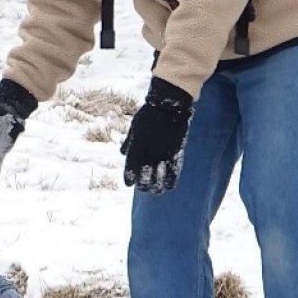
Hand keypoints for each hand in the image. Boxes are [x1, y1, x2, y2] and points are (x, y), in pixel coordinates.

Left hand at [120, 77, 193, 193]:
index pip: (129, 173)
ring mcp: (162, 157)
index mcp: (135, 151)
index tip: (129, 183)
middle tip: (143, 187)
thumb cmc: (148, 115)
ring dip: (156, 189)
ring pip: (159, 182)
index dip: (129, 180)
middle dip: (143, 187)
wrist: (168, 107)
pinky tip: (168, 186)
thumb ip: (128, 143)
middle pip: (144, 182)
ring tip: (156, 190)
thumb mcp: (134, 128)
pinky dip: (170, 183)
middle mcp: (148, 157)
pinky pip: (173, 175)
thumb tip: (122, 153)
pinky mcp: (175, 155)